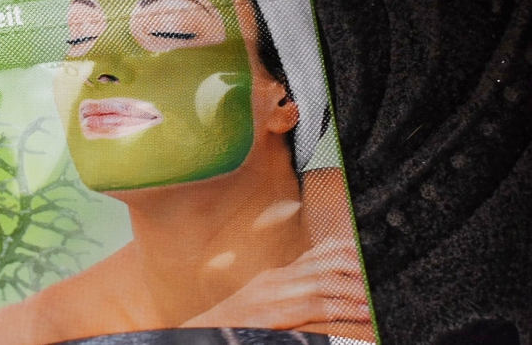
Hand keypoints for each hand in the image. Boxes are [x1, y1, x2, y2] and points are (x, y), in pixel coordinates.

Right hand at [181, 239, 371, 330]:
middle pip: (325, 262)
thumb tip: (323, 301)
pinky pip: (314, 309)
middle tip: (382, 275)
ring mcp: (272, 295)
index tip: (372, 254)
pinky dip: (340, 312)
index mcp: (277, 276)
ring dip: (355, 291)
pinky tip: (359, 316)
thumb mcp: (263, 306)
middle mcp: (276, 280)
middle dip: (357, 267)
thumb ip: (289, 298)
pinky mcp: (271, 315)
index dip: (349, 251)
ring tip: (377, 298)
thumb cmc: (236, 326)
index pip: (319, 253)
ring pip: (324, 284)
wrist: (202, 334)